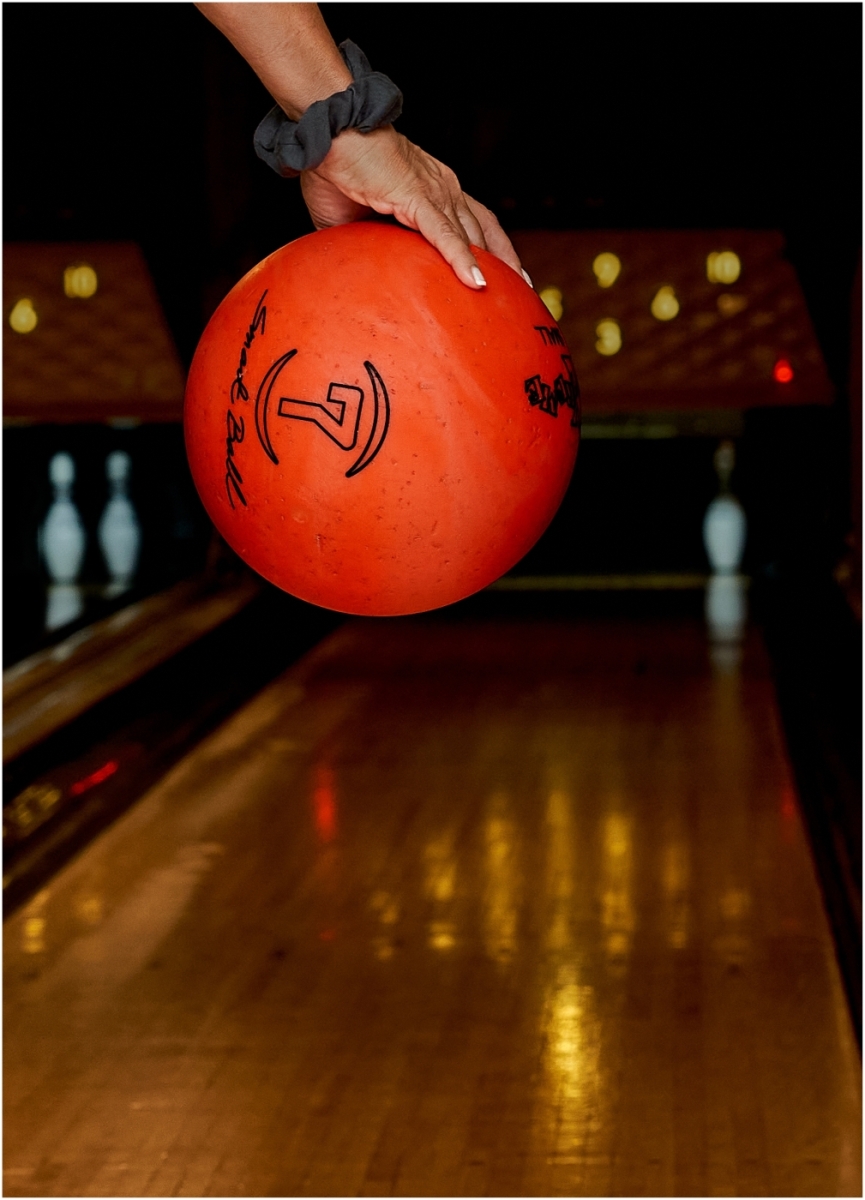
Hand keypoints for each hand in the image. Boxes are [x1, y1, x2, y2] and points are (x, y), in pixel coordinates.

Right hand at [301, 125, 527, 289]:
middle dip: (507, 262)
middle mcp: (443, 188)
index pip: (475, 222)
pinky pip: (446, 234)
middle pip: (486, 229)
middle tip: (522, 293)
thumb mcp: (357, 222)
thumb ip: (369, 247)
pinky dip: (462, 258)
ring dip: (495, 265)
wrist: (326, 135)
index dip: (495, 248)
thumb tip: (360, 277)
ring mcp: (435, 191)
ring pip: (474, 234)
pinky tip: (475, 283)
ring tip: (510, 296)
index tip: (507, 276)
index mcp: (433, 191)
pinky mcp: (418, 196)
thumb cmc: (337, 170)